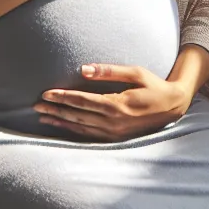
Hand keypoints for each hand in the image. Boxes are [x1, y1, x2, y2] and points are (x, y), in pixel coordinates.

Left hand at [34, 64, 192, 141]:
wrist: (173, 107)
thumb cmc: (154, 85)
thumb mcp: (135, 72)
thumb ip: (109, 71)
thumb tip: (83, 69)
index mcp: (117, 104)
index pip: (82, 101)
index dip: (63, 97)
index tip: (46, 94)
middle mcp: (113, 122)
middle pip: (77, 115)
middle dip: (56, 110)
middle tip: (36, 106)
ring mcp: (115, 133)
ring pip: (81, 128)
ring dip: (61, 122)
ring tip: (43, 117)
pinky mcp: (116, 138)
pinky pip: (89, 136)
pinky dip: (73, 132)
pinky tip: (63, 127)